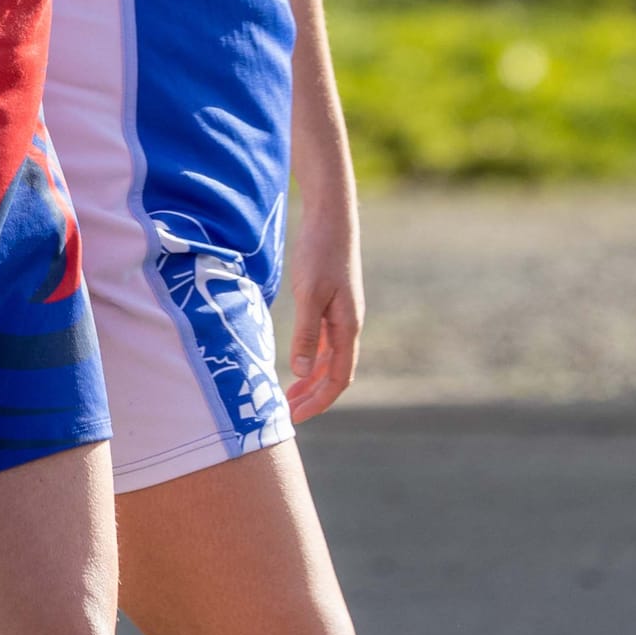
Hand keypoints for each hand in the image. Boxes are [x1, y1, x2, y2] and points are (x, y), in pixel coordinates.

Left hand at [284, 206, 364, 421]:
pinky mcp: (332, 302)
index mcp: (348, 327)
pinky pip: (324, 341)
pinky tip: (296, 361)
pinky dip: (311, 357)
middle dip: (313, 396)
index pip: (339, 378)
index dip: (319, 401)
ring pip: (329, 358)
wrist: (331, 217)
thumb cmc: (320, 252)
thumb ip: (306, 332)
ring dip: (311, 379)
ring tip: (288, 395)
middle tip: (287, 414)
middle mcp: (348, 325)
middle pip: (335, 373)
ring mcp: (342, 314)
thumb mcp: (310, 293)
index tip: (296, 417)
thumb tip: (302, 371)